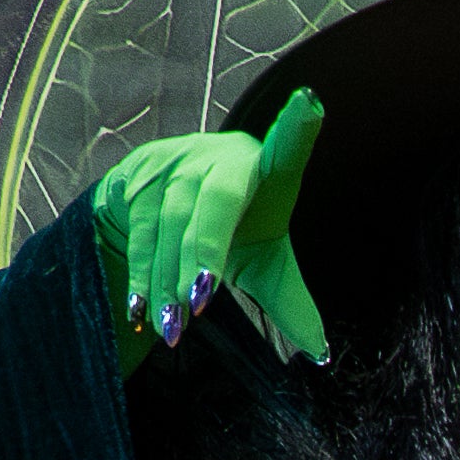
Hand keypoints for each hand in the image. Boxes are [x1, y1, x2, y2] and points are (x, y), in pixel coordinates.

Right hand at [94, 88, 329, 365]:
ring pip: (170, 222)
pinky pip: (139, 231)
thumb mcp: (263, 262)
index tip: (310, 104)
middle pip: (214, 201)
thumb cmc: (231, 231)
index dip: (297, 127)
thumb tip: (322, 355)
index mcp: (266, 169)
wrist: (158, 205)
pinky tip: (142, 312)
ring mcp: (175, 162)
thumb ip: (290, 303)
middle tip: (200, 301)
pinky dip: (141, 274)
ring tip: (172, 329)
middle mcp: (221, 157)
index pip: (287, 148)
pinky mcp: (138, 176)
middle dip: (204, 252)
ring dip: (167, 278)